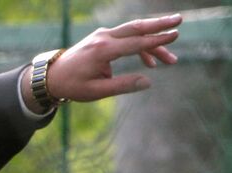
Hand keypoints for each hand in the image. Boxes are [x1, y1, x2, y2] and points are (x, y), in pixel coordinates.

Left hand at [28, 13, 181, 108]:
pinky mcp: (102, 37)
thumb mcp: (96, 91)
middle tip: (179, 21)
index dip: (157, 40)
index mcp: (103, 51)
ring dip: (152, 41)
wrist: (52, 76)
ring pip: (133, 32)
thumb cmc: (72, 86)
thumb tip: (148, 82)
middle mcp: (104, 38)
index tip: (175, 35)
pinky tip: (150, 63)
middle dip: (159, 24)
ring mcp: (102, 35)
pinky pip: (125, 38)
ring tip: (170, 59)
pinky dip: (139, 47)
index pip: (135, 43)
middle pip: (136, 27)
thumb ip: (122, 86)